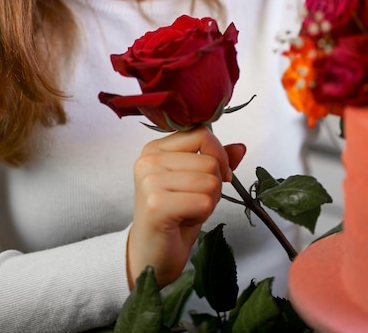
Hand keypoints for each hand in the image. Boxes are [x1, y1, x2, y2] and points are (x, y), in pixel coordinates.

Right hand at [127, 126, 245, 288]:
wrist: (150, 255)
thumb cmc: (174, 217)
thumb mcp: (196, 182)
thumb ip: (215, 161)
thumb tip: (240, 148)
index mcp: (155, 148)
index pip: (201, 134)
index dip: (218, 155)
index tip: (216, 175)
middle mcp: (149, 160)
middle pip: (210, 161)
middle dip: (214, 186)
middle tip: (193, 202)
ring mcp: (150, 181)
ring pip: (210, 182)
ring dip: (208, 203)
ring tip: (187, 211)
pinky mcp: (156, 204)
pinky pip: (204, 202)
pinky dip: (202, 215)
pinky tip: (183, 221)